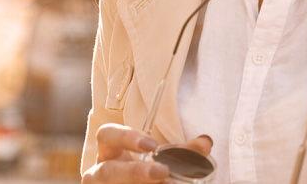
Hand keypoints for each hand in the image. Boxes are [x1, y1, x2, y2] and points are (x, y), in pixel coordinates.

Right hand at [81, 124, 213, 182]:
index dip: (126, 137)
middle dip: (134, 172)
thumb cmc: (144, 172)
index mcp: (110, 152)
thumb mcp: (159, 159)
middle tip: (162, 172)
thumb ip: (182, 151)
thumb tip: (206, 142)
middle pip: (107, 170)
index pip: (106, 134)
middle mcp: (100, 171)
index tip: (152, 145)